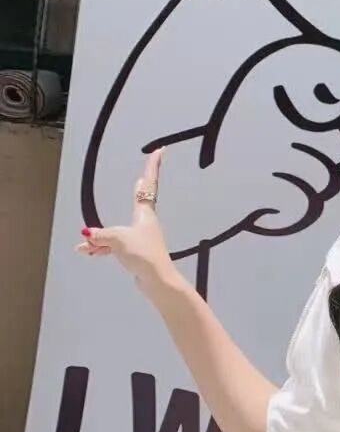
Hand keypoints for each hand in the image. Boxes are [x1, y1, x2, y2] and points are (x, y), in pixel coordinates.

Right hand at [76, 149, 175, 293]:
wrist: (158, 280)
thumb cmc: (144, 254)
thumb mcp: (118, 240)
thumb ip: (101, 235)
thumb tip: (86, 236)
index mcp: (144, 214)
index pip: (147, 184)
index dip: (152, 166)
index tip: (161, 150)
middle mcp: (145, 223)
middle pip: (139, 199)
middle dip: (139, 187)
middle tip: (144, 173)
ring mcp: (141, 237)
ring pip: (118, 229)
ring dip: (102, 235)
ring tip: (86, 245)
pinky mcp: (136, 252)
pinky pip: (115, 244)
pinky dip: (101, 247)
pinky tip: (87, 252)